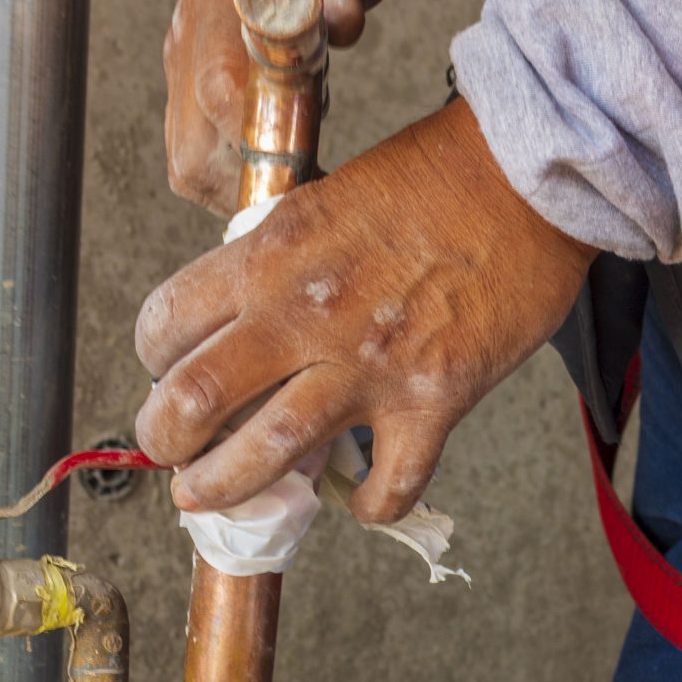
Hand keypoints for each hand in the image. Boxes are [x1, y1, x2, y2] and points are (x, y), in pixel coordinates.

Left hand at [135, 101, 596, 523]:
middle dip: (164, 439)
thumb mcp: (323, 199)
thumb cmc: (436, 175)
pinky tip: (360, 502)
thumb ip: (279, 262)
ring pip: (269, 453)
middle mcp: (306, 314)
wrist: (528, 178)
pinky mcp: (435, 400)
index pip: (168, 322)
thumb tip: (249, 322)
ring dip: (227, 486)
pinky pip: (390, 484)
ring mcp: (369, 365)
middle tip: (171, 452)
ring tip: (213, 496)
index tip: (165, 371)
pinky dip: (369, 505)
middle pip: (195, 399)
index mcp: (271, 255)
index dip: (153, 358)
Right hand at [165, 0, 395, 214]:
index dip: (262, 147)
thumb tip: (339, 15)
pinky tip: (283, 144)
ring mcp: (182, 59)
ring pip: (189, 163)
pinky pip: (196, 146)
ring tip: (301, 158)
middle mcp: (189, 37)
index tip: (314, 172)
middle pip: (193, 158)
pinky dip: (236, 167)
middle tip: (314, 181)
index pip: (221, 95)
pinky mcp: (187, 74)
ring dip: (243, 184)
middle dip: (251, 188)